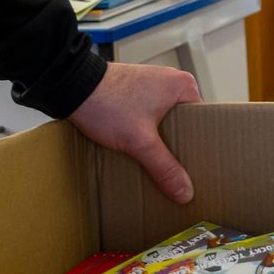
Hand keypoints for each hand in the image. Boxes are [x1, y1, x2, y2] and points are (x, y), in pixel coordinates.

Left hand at [67, 62, 201, 203]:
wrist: (71, 85)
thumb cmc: (107, 103)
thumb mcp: (139, 141)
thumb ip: (164, 167)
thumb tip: (185, 191)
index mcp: (184, 85)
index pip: (202, 122)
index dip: (197, 146)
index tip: (194, 166)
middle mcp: (171, 82)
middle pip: (183, 124)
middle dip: (176, 146)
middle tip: (174, 169)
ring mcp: (152, 85)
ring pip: (164, 122)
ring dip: (158, 141)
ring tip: (154, 161)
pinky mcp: (135, 91)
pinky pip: (150, 116)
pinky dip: (145, 132)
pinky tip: (137, 147)